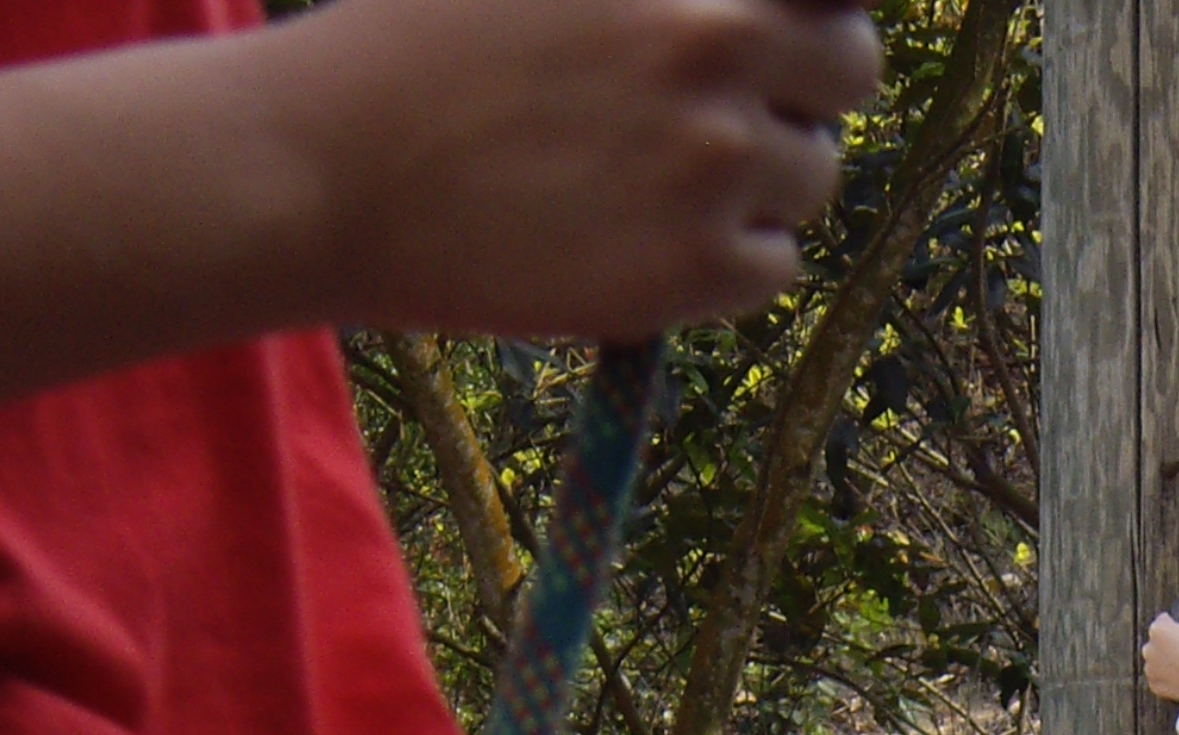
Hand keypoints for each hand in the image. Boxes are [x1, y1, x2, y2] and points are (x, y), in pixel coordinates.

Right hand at [284, 0, 882, 335]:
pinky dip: (725, 262)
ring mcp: (713, 155)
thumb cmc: (416, 41)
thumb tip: (741, 11)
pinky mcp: (696, 263)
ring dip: (757, 183)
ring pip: (812, 177)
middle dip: (801, 89)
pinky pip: (773, 265)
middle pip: (849, 68)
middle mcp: (714, 35)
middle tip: (719, 113)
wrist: (329, 166)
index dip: (810, 10)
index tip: (787, 31)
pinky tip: (642, 239)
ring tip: (650, 180)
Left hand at [1143, 610, 1178, 704]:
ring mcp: (1149, 668)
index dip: (1176, 624)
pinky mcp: (1154, 685)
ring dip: (1166, 659)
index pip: (1164, 619)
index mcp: (1159, 629)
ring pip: (1156, 659)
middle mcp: (1149, 647)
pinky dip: (1166, 676)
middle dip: (1169, 642)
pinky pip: (1159, 676)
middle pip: (1158, 640)